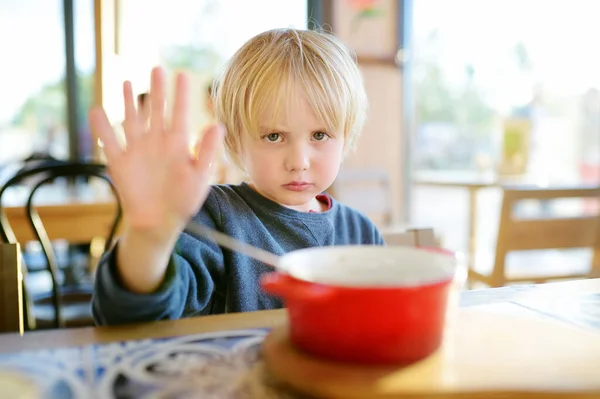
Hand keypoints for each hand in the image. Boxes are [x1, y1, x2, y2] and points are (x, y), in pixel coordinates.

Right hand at [89, 67, 223, 240]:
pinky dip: (102, 127)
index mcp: (178, 145)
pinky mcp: (120, 163)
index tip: (182, 74)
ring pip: (132, 120)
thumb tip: (218, 126)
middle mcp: (157, 143)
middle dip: (157, 90)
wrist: (159, 224)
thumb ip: (207, 152)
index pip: (180, 114)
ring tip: (126, 82)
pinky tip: (98, 111)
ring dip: (128, 102)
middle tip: (157, 68)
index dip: (181, 95)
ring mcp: (138, 151)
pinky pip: (108, 142)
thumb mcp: (200, 178)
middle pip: (155, 110)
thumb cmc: (183, 202)